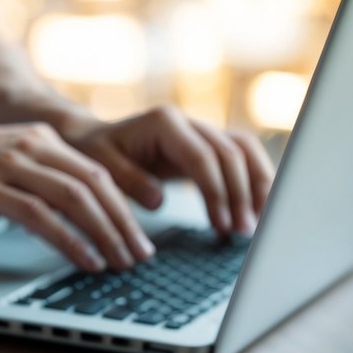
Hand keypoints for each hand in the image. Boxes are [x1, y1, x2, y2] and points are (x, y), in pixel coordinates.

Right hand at [0, 122, 155, 270]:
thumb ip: (30, 177)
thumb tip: (58, 212)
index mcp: (37, 138)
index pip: (96, 171)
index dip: (124, 204)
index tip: (137, 233)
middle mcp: (30, 146)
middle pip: (95, 184)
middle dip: (123, 223)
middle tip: (140, 254)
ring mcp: (10, 165)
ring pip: (75, 199)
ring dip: (105, 234)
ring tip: (120, 263)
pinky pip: (41, 216)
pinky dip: (70, 240)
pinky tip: (84, 260)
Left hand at [60, 105, 274, 235]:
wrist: (91, 138)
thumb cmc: (93, 152)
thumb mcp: (99, 165)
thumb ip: (128, 180)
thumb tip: (158, 200)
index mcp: (164, 122)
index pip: (202, 156)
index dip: (217, 191)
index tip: (223, 223)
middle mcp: (187, 121)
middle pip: (232, 152)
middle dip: (242, 193)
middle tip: (245, 231)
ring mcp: (200, 131)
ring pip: (245, 150)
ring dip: (258, 185)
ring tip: (260, 223)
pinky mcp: (205, 145)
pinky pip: (239, 158)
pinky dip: (253, 181)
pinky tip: (256, 210)